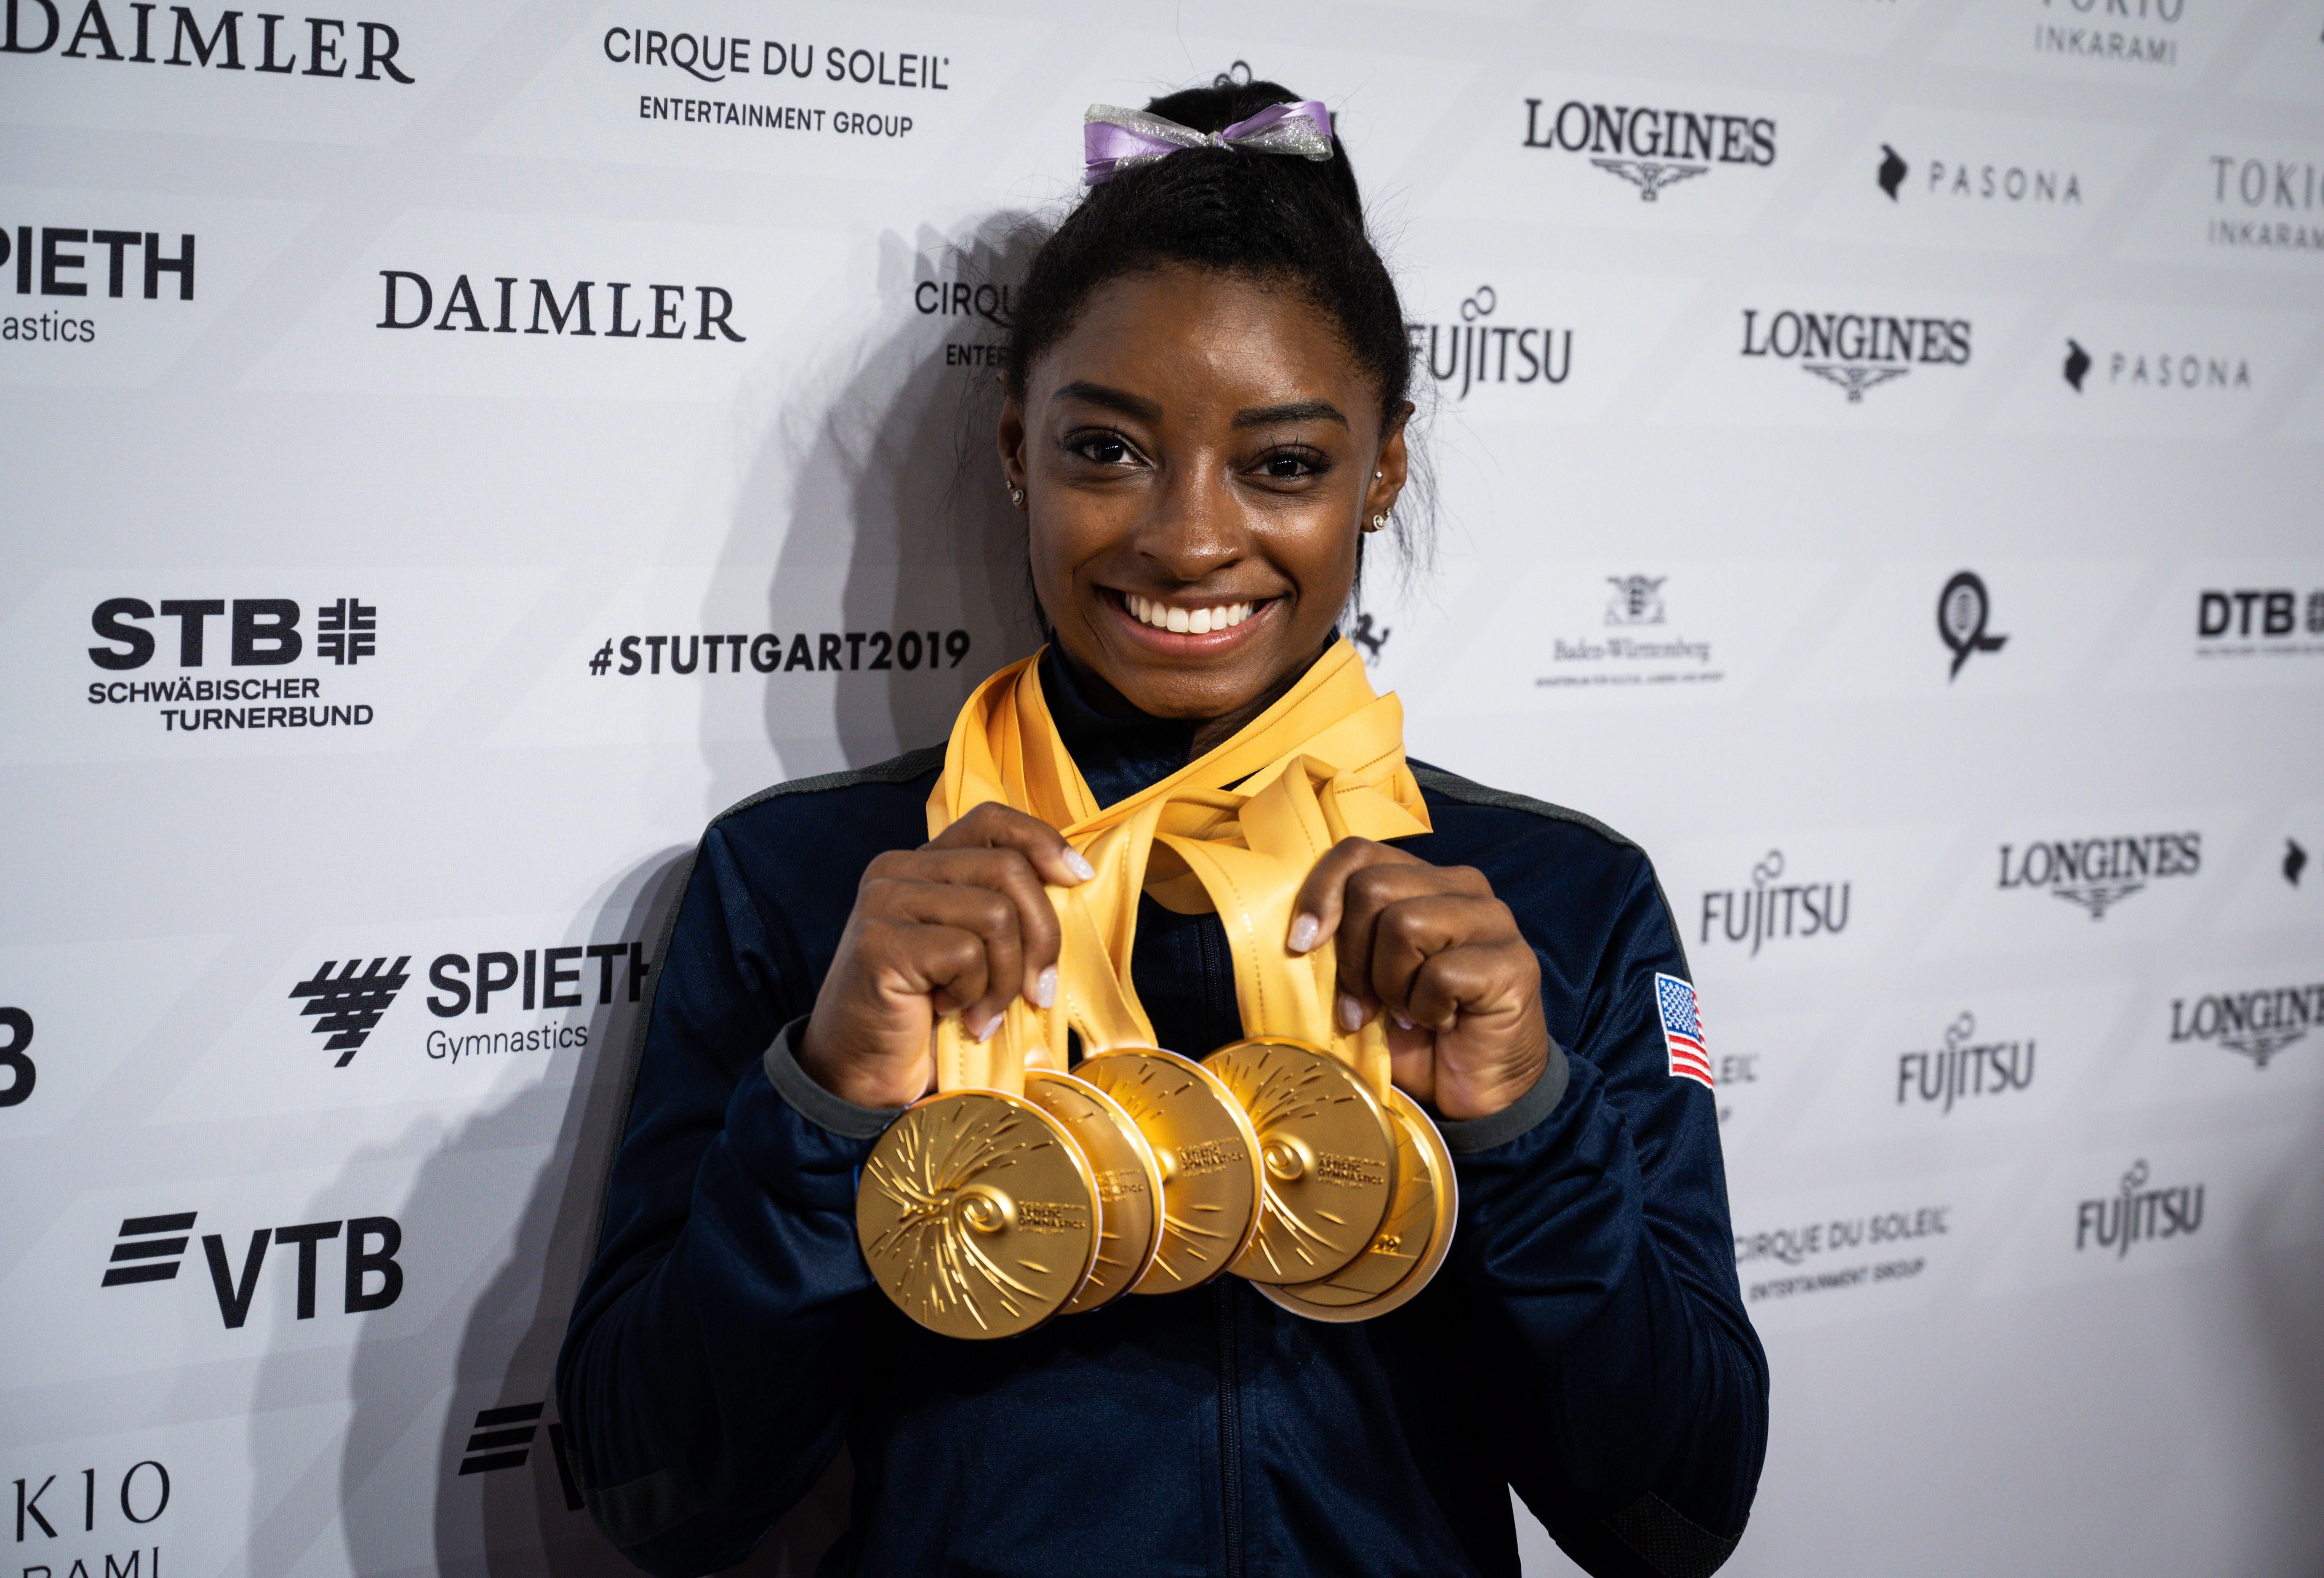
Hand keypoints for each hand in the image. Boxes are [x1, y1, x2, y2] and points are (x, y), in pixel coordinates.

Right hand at [798, 802, 1093, 1109]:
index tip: (1079, 879)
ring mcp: (884, 901)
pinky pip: (967, 952)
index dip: (1044, 842)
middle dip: (1042, 936)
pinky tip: (952, 1014)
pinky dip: (976, 994)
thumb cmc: (929, 1015)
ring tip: (985, 1012)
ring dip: (1008, 977)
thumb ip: (1005, 909)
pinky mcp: (880, 942)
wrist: (863, 1073)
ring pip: (996, 913)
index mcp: (924, 863)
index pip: (993, 821)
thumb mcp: (976, 949)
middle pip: (1009, 869)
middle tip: (1038, 992)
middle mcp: (898, 869)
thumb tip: (1075, 880)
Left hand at [1288, 839, 1548, 1121]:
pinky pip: (1440, 975)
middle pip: (1372, 888)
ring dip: (1391, 987)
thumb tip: (1297, 934)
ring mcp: (1494, 921)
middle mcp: (1463, 886)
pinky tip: (1444, 1024)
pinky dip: (1428, 1011)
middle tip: (1364, 1007)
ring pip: (1403, 924)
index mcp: (1423, 880)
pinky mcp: (1514, 962)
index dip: (1319, 894)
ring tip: (1409, 1014)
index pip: (1357, 854)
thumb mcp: (1362, 981)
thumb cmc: (1412, 1033)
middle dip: (1352, 957)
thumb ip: (1340, 944)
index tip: (1300, 944)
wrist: (1473, 1091)